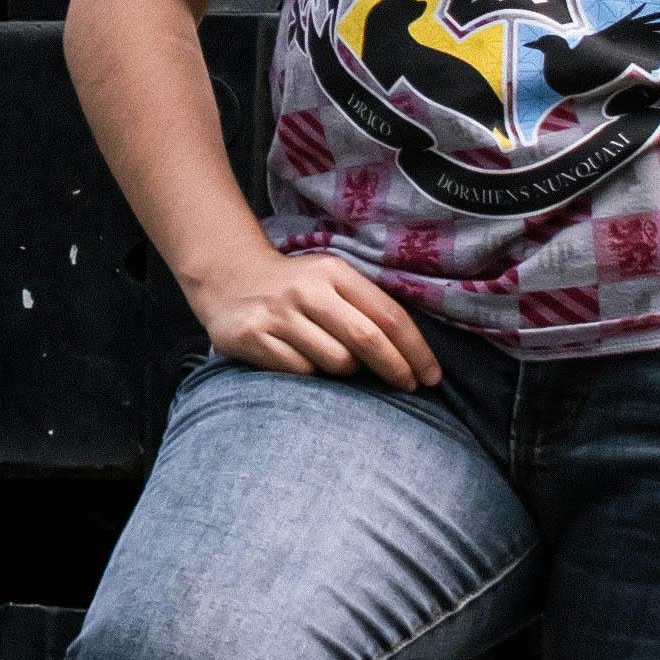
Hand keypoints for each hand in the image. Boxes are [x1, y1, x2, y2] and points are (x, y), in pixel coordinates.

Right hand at [192, 246, 443, 387]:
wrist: (228, 278)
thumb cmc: (296, 288)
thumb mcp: (331, 281)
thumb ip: (366, 307)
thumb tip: (412, 356)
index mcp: (334, 272)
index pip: (388, 316)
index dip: (416, 350)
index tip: (431, 377)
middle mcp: (307, 290)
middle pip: (366, 340)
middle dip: (395, 369)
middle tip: (409, 387)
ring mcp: (278, 314)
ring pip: (335, 363)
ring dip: (346, 372)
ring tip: (337, 362)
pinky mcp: (253, 337)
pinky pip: (301, 373)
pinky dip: (312, 375)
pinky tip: (304, 361)